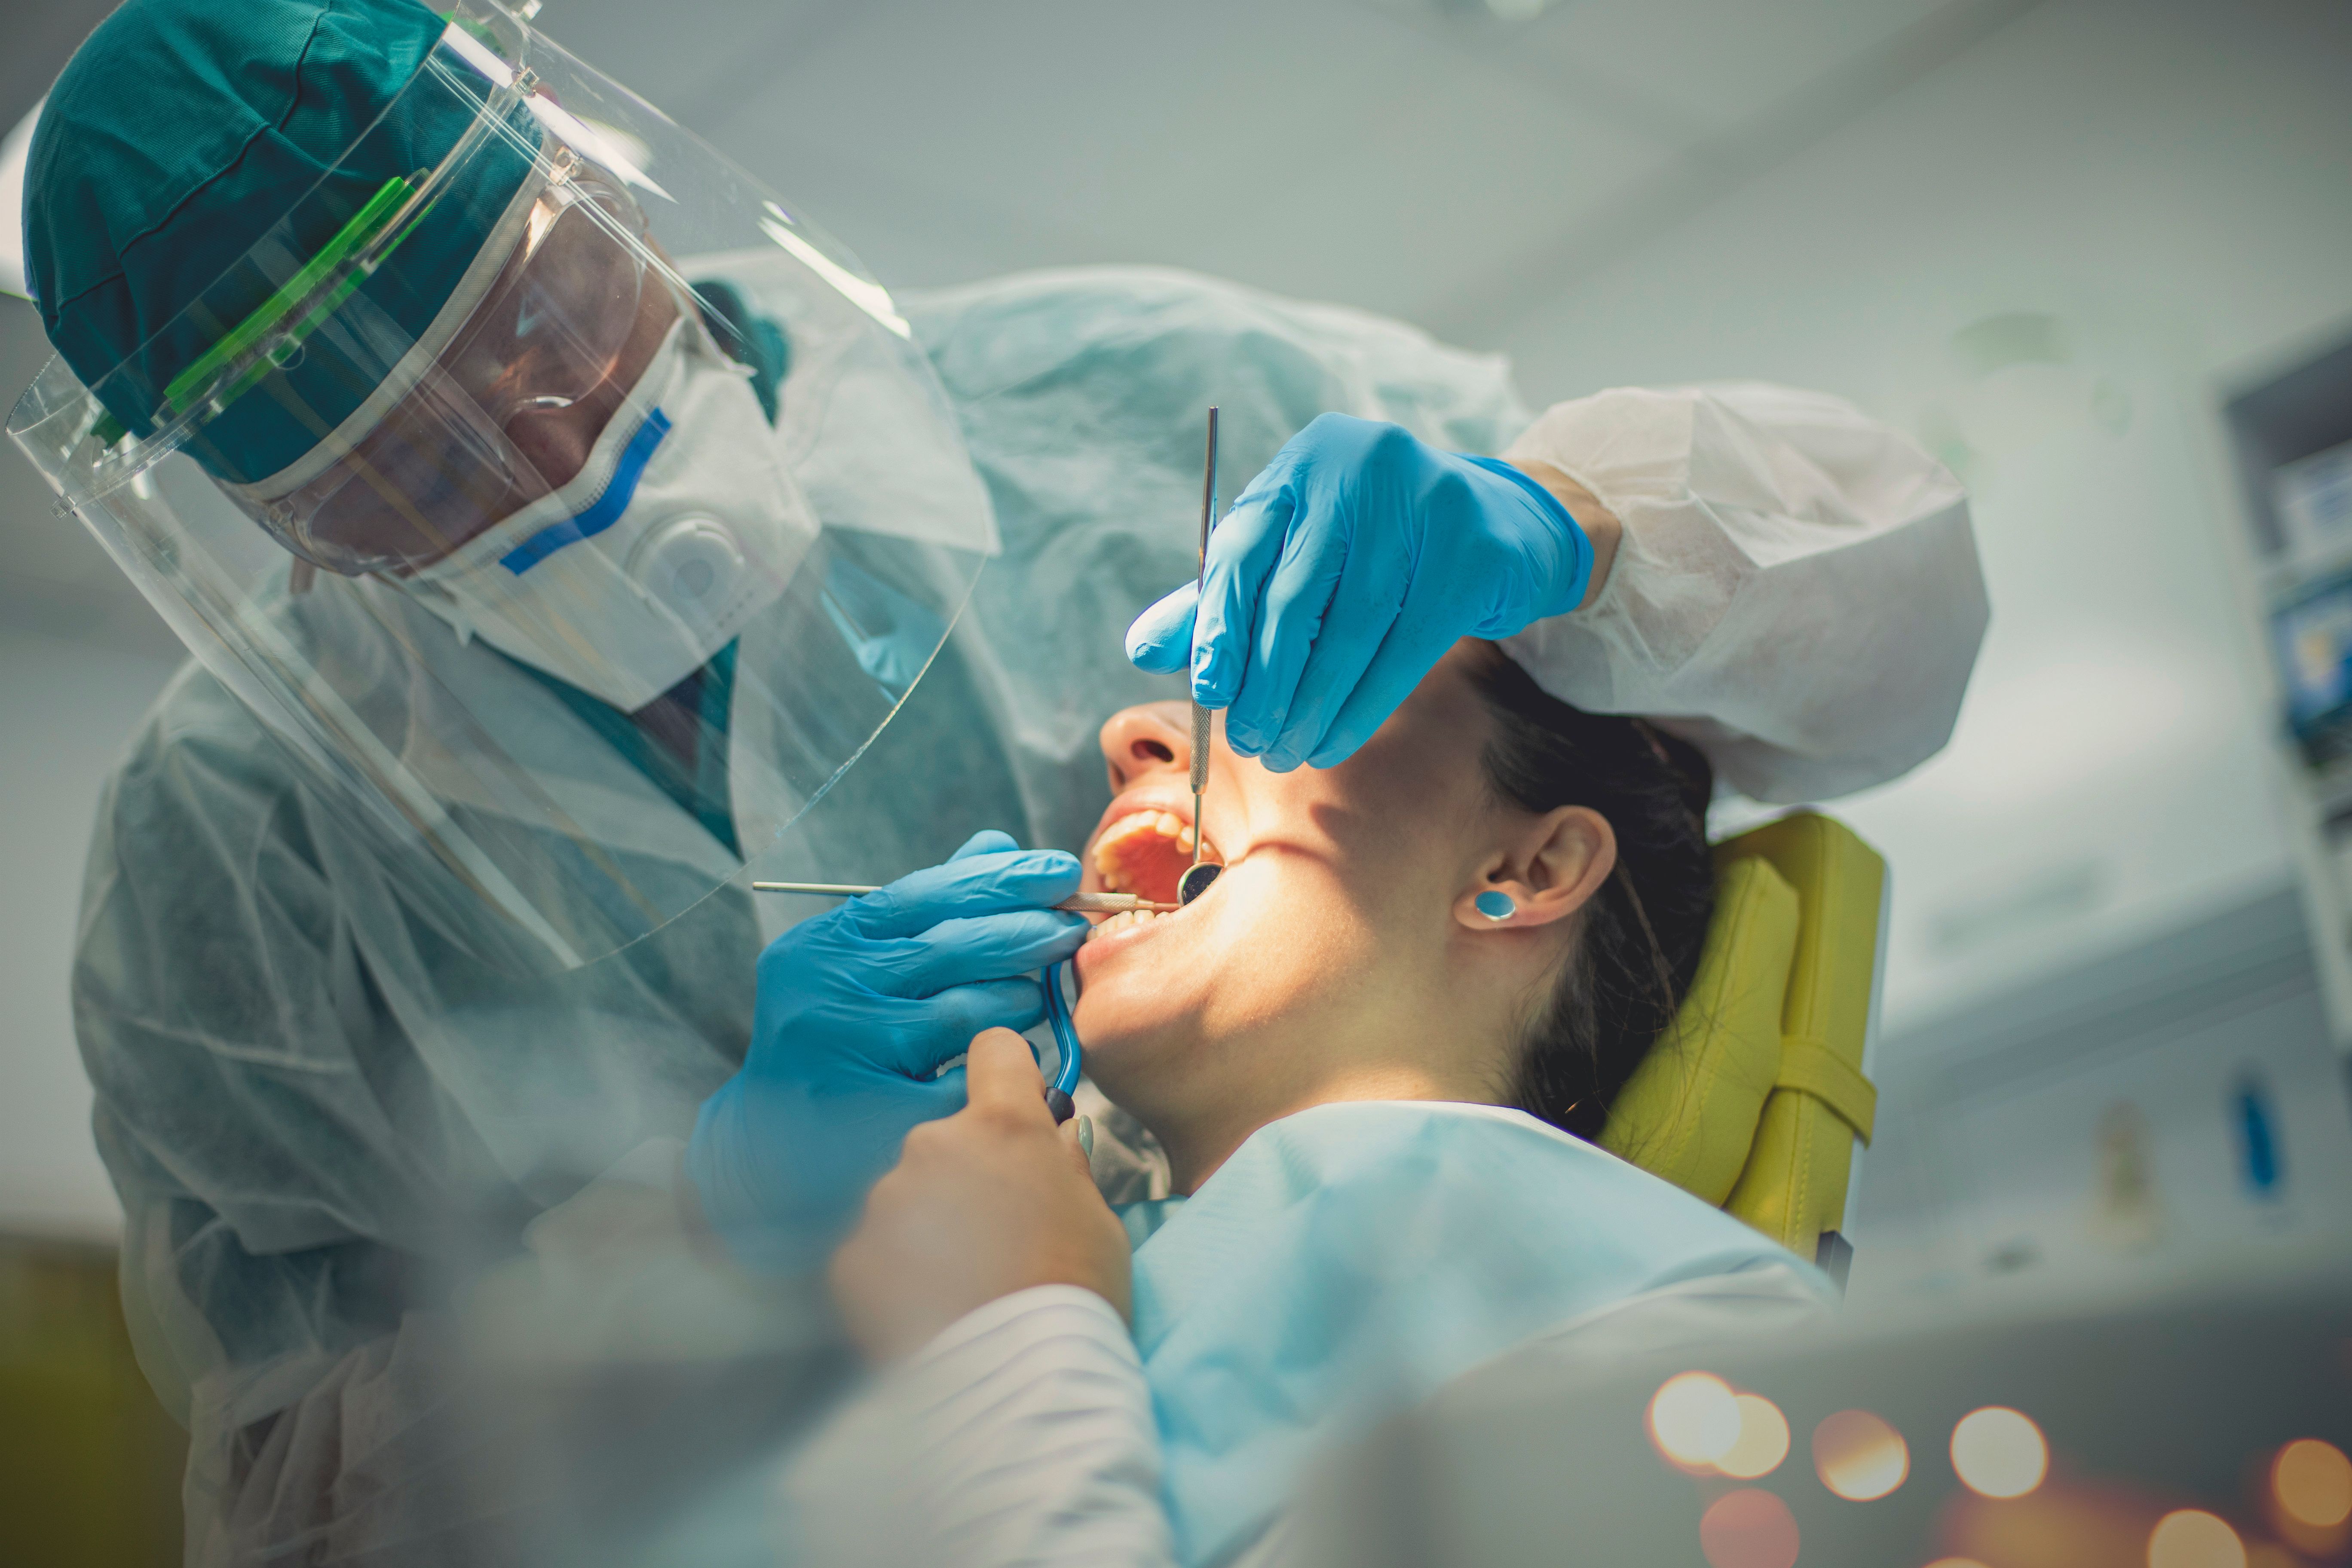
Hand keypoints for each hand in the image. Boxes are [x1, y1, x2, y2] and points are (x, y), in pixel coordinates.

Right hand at [685, 831, 1085, 1271]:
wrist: (778, 1142)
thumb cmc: (838, 1035)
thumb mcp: (862, 963)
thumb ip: (926, 907)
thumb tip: (996, 845)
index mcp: (825, 944)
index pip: (927, 893)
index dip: (1003, 879)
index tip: (1061, 869)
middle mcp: (827, 991)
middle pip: (954, 948)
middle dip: (1027, 933)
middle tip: (1071, 930)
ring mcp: (847, 1055)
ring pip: (967, 1015)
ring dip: (1016, 1003)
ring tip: (1029, 1002)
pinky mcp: (873, 1116)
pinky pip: (967, 1082)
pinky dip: (997, 1069)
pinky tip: (1009, 1067)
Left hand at [830, 1029, 1130, 1361]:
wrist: (1021, 1382)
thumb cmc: (1075, 1294)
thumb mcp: (1097, 1218)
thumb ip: (1067, 1165)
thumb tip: (1055, 1135)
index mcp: (1002, 1126)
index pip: (993, 1052)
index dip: (1006, 1072)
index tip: (1013, 1099)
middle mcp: (933, 1145)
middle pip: (948, 1137)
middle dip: (968, 1172)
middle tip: (999, 1233)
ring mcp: (886, 1200)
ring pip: (908, 1194)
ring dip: (931, 1223)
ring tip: (965, 1283)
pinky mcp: (853, 1257)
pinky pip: (876, 1249)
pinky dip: (897, 1272)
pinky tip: (931, 1309)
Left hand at [1126, 413, 1593, 770]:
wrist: (1500, 526)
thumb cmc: (1374, 547)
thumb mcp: (1296, 556)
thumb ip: (1222, 598)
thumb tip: (1142, 649)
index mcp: (1303, 462)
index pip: (1241, 549)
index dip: (1218, 628)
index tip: (1206, 693)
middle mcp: (1361, 469)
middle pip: (1295, 596)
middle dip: (1265, 681)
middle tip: (1249, 741)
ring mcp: (1425, 504)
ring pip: (1351, 629)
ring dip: (1311, 704)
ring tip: (1287, 751)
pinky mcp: (1473, 553)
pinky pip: (1405, 648)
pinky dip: (1363, 705)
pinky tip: (1335, 741)